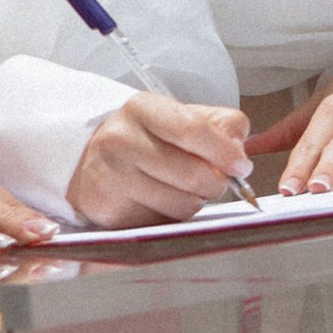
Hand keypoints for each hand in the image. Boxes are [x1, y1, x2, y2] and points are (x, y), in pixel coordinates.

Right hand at [68, 91, 255, 229]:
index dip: (223, 152)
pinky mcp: (108, 211)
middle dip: (217, 183)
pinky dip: (173, 217)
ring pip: (181, 204)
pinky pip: (163, 223)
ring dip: (196, 202)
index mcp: (141, 109)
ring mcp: (110, 177)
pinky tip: (163, 202)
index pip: (190, 130)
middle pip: (191, 174)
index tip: (241, 166)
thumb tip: (238, 151)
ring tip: (188, 190)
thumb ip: (219, 124)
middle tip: (219, 181)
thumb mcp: (180, 117)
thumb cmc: (146, 138)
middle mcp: (119, 140)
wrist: (91, 160)